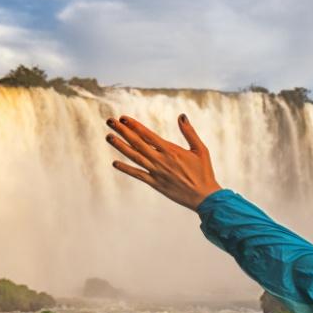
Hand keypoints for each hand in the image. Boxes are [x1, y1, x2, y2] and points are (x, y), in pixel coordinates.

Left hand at [105, 114, 222, 210]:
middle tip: (110, 121)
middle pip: (137, 143)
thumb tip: (181, 116)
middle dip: (122, 131)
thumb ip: (189, 132)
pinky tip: (115, 163)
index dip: (134, 125)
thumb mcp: (200, 149)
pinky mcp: (155, 184)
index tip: (123, 118)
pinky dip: (126, 169)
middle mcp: (160, 160)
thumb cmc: (204, 172)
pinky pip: (137, 175)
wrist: (204, 197)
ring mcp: (156, 172)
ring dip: (120, 146)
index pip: (147, 134)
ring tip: (109, 137)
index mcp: (170, 150)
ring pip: (134, 157)